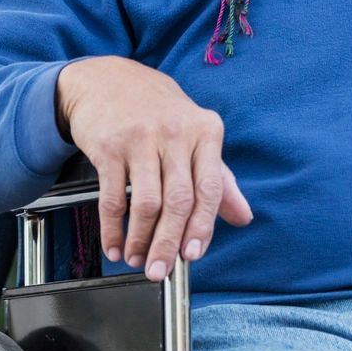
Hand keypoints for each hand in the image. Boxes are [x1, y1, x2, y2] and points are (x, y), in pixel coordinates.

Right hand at [56, 57, 252, 280]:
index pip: (211, 187)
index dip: (203, 227)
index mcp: (205, 131)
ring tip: (137, 260)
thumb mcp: (195, 133)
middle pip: (178, 201)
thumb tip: (243, 217)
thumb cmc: (158, 111)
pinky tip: (114, 245)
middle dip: (169, 244)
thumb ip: (220, 177)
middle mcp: (175, 133)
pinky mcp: (109, 146)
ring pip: (146, 203)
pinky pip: (113, 197)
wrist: (108, 79)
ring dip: (141, 240)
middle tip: (160, 271)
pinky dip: (112, 229)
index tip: (193, 255)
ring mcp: (140, 138)